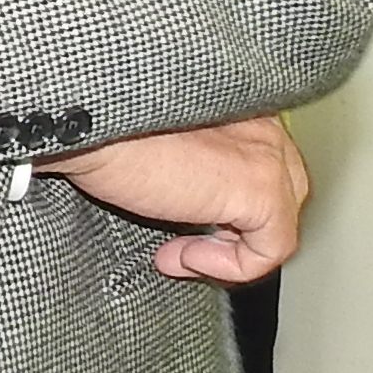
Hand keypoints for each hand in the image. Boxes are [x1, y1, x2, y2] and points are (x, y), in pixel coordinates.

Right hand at [47, 113, 309, 283]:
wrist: (87, 132)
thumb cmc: (101, 133)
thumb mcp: (156, 146)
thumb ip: (192, 169)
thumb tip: (196, 215)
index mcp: (239, 105)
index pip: (265, 161)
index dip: (232, 203)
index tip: (186, 228)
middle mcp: (262, 123)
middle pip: (286, 190)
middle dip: (240, 227)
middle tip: (188, 244)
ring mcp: (266, 155)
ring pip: (282, 221)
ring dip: (232, 249)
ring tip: (182, 253)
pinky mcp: (260, 189)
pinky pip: (272, 249)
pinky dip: (231, 267)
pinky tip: (183, 256)